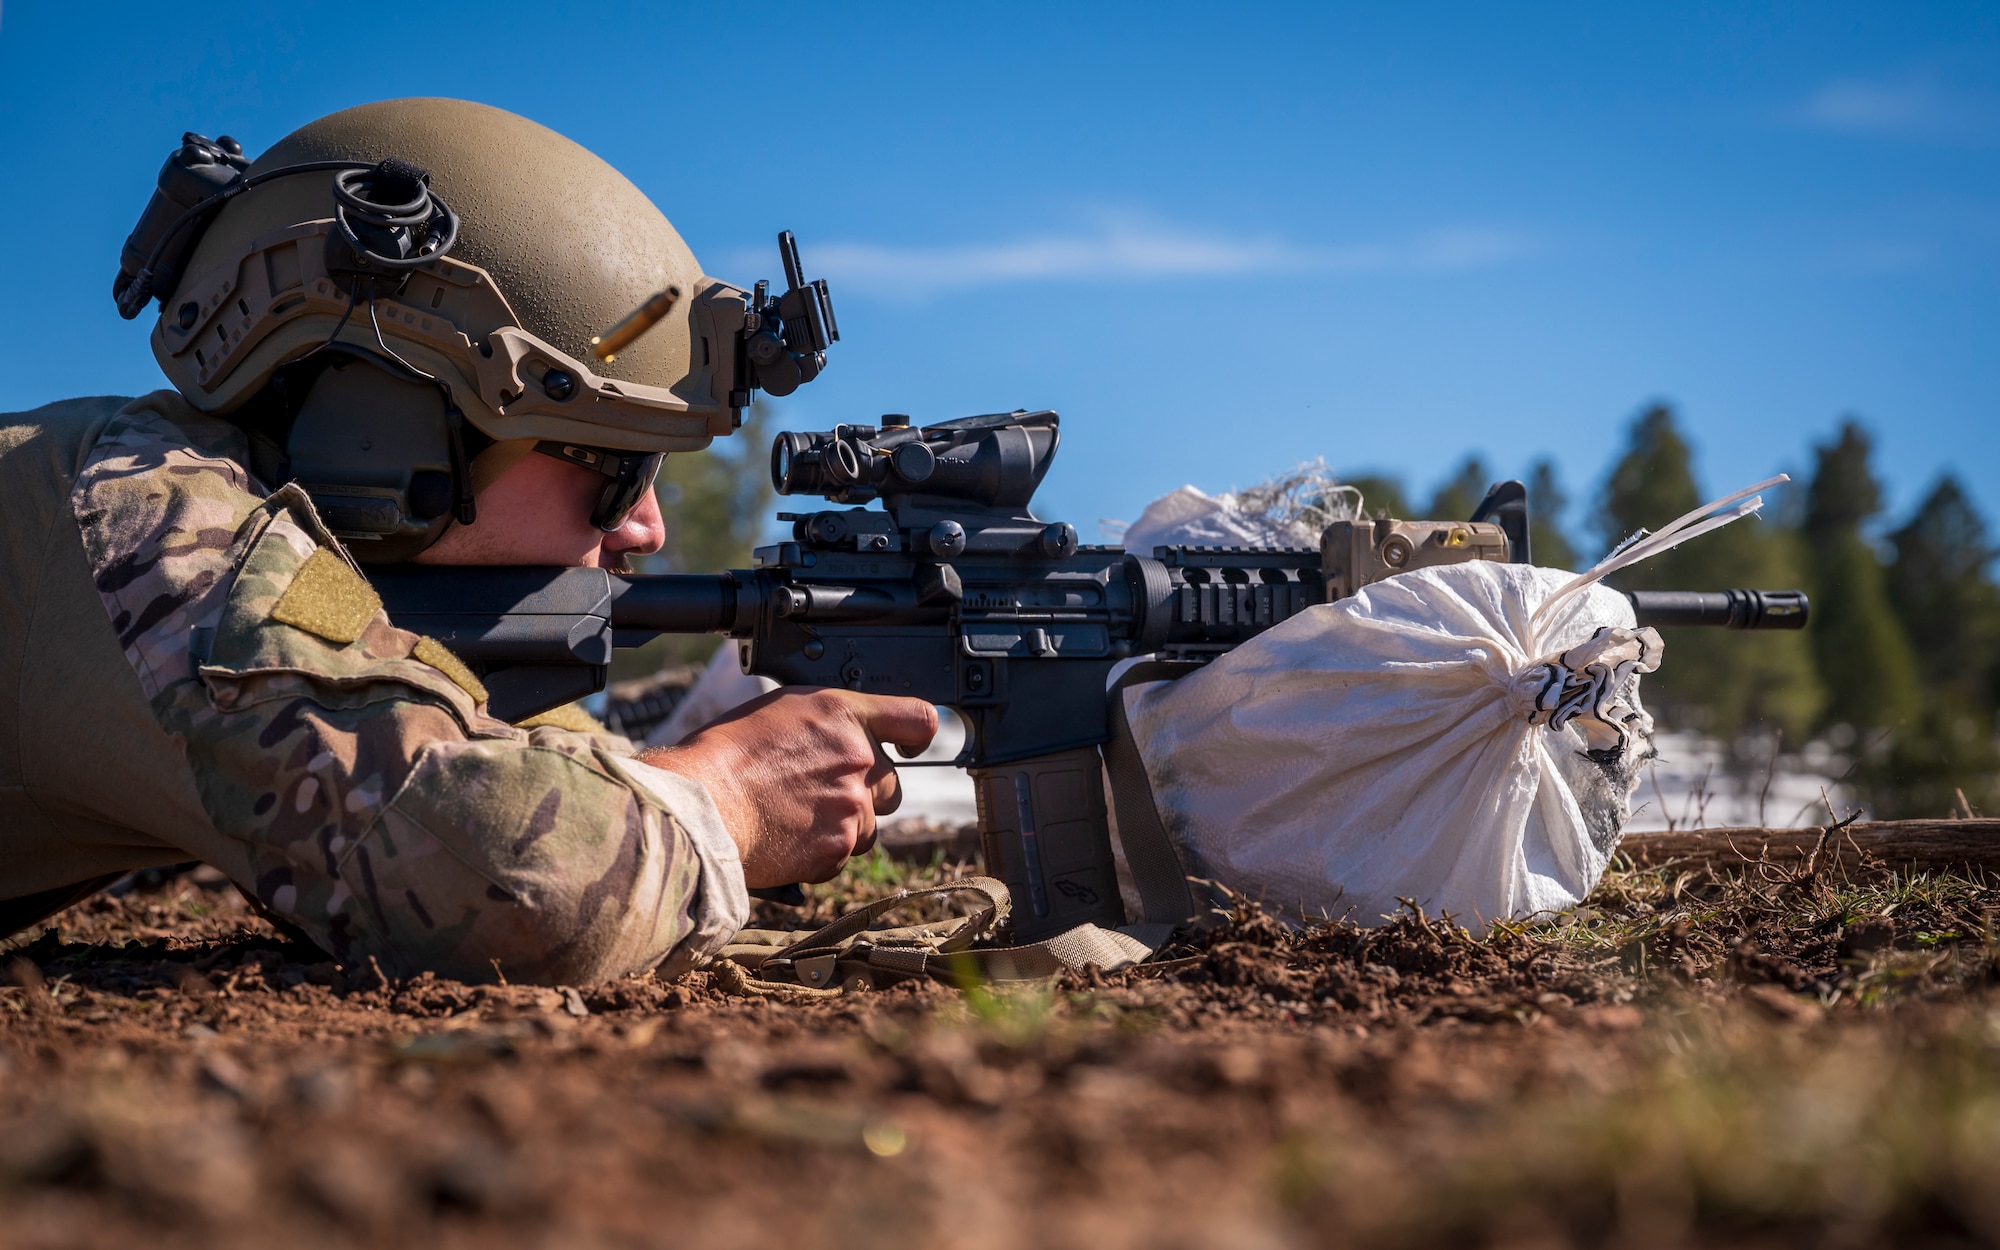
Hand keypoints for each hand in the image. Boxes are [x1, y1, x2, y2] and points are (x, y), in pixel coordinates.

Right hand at [640, 687, 937, 887]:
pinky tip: (787, 837)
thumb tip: (846, 738)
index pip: (918, 719)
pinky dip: (821, 853)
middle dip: (865, 793)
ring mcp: (853, 807)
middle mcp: (859, 759)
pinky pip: (843, 856)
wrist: (704, 804)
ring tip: (794, 816)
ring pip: (869, 827)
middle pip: (892, 786)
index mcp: (845, 715)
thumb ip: (830, 723)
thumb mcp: (783, 711)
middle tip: (819, 793)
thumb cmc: (728, 754)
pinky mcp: (838, 849)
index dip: (918, 737)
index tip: (910, 747)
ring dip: (843, 826)